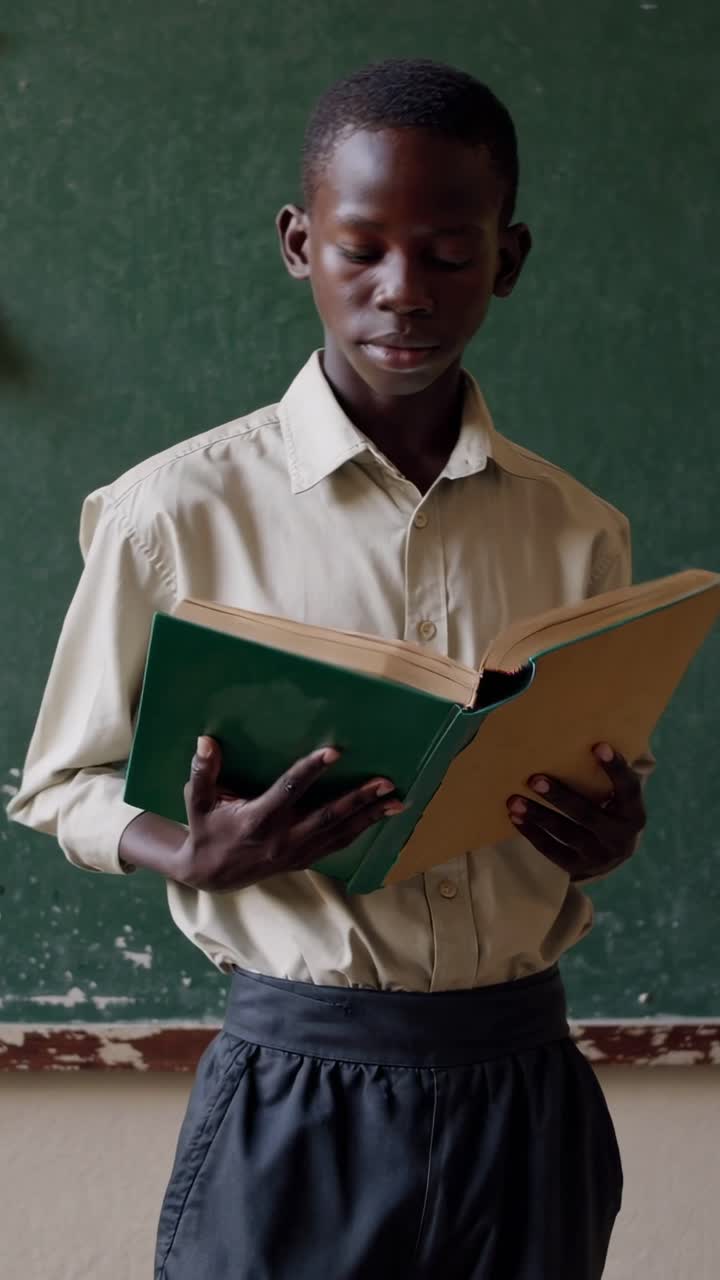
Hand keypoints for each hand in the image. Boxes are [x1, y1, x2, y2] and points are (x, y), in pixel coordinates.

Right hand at [174, 735, 404, 891]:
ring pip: (339, 833)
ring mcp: (295, 852)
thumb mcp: (196, 801)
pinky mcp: (302, 860)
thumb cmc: (205, 831)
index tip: (335, 751)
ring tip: (397, 801)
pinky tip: (378, 818)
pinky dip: (360, 831)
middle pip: (328, 816)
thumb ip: (203, 772)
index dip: (312, 770)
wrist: (210, 874)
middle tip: (386, 782)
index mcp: (257, 820)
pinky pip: (336, 845)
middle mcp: (281, 838)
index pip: (290, 790)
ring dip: (370, 817)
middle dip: (359, 799)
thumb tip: (206, 741)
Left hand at [506, 743, 645, 880]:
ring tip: (514, 799)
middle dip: (561, 797)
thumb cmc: (609, 808)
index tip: (598, 745)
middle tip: (534, 779)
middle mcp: (620, 838)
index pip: (628, 789)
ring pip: (566, 834)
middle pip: (588, 815)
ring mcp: (599, 856)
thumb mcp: (617, 795)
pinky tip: (514, 817)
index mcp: (634, 814)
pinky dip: (531, 833)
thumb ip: (607, 773)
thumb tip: (587, 726)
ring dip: (538, 815)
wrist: (610, 855)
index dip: (615, 768)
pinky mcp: (577, 868)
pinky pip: (551, 851)